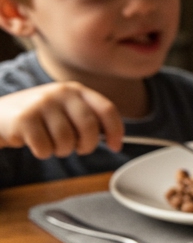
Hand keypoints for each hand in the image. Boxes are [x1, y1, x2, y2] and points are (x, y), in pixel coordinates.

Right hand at [0, 81, 122, 158]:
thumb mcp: (65, 110)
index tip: (117, 146)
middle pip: (89, 128)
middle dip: (87, 146)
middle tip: (78, 149)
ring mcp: (41, 103)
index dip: (116, 131)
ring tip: (51, 142)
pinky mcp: (24, 118)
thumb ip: (87, 118)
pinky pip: (45, 148)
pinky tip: (35, 142)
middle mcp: (60, 93)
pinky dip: (43, 152)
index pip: (106, 109)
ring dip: (61, 150)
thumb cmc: (39, 117)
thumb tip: (114, 140)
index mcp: (75, 90)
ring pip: (67, 141)